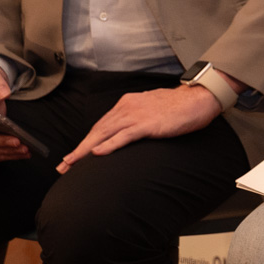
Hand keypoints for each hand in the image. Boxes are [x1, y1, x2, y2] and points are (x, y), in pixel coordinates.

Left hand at [58, 82, 223, 173]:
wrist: (199, 98)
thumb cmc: (180, 106)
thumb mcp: (152, 109)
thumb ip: (137, 118)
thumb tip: (126, 131)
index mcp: (128, 104)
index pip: (101, 125)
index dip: (85, 141)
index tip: (73, 156)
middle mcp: (128, 108)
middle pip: (98, 130)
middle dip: (79, 149)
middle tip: (64, 165)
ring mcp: (137, 115)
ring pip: (105, 134)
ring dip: (86, 150)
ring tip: (72, 163)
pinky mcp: (148, 124)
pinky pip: (124, 136)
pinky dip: (109, 145)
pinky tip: (97, 153)